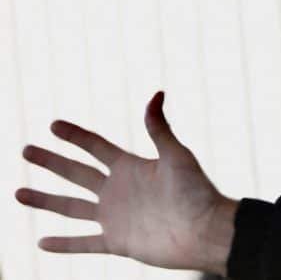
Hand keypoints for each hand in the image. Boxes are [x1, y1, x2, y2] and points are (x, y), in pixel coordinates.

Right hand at [14, 92, 237, 274]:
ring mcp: (116, 216)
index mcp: (131, 167)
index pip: (96, 147)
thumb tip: (156, 93)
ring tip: (18, 193)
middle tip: (26, 150)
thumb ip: (159, 128)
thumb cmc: (197, 191)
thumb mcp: (177, 156)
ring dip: (46, 201)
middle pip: (77, 172)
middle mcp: (119, 190)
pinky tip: (41, 242)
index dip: (75, 136)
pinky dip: (64, 244)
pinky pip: (84, 243)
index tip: (52, 125)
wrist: (206, 230)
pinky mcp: (118, 242)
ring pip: (71, 208)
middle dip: (51, 162)